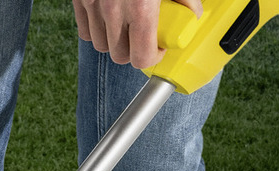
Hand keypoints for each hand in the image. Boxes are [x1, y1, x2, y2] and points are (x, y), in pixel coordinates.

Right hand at [72, 0, 202, 70]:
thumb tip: (192, 14)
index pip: (141, 57)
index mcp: (141, 6)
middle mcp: (113, 9)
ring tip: (126, 25)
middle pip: (120, 56)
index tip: (157, 47)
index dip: (152, 57)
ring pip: (101, 45)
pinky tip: (109, 17)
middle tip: (144, 35)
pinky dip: (97, 28)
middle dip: (133, 50)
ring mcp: (93, 3)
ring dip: (114, 41)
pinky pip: (85, 30)